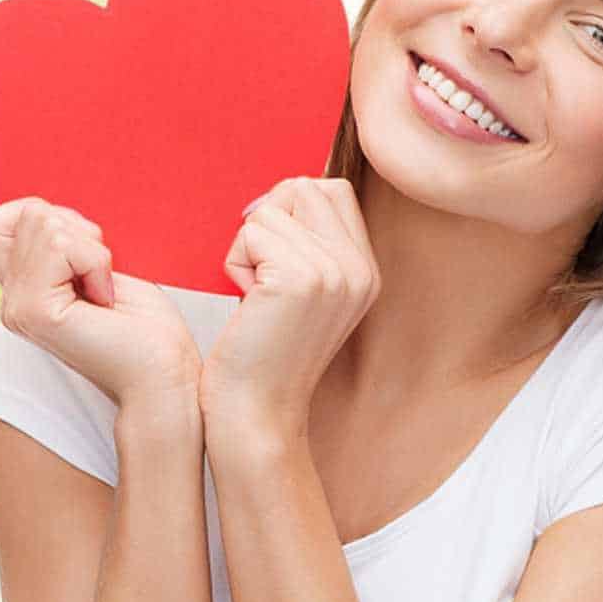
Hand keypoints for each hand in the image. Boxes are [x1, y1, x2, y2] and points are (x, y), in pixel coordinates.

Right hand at [0, 197, 202, 409]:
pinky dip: (94, 261)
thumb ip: (59, 246)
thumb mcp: (98, 269)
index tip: (87, 256)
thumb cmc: (148, 327)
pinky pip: (59, 245)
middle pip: (27, 213)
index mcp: (23, 291)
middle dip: (79, 232)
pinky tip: (105, 298)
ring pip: (43, 222)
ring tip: (105, 291)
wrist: (165, 376)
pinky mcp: (34, 311)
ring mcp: (17, 308)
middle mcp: (11, 301)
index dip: (45, 218)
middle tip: (103, 279)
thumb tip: (43, 209)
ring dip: (91, 249)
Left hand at [199, 177, 380, 439]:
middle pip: (305, 187)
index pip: (333, 190)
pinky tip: (246, 302)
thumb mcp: (305, 294)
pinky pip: (253, 232)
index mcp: (367, 271)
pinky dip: (235, 262)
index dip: (290, 207)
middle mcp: (360, 269)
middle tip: (260, 274)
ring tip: (255, 295)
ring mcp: (335, 273)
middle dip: (269, 219)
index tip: (270, 252)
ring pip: (273, 208)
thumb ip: (312, 244)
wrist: (256, 413)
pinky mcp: (299, 279)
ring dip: (248, 246)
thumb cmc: (264, 354)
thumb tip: (286, 190)